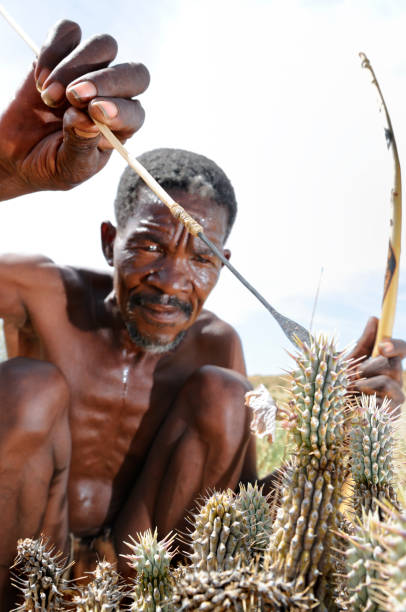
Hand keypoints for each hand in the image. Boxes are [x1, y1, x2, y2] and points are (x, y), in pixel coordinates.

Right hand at [0, 20, 148, 199]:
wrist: (17, 154)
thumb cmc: (52, 165)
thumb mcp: (69, 167)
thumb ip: (81, 145)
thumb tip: (87, 119)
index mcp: (121, 128)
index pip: (135, 112)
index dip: (118, 108)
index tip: (94, 111)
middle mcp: (113, 96)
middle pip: (133, 73)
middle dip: (104, 81)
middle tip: (73, 96)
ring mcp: (90, 72)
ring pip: (104, 47)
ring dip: (74, 67)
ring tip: (49, 96)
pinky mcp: (63, 55)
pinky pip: (70, 32)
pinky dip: (53, 50)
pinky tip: (40, 80)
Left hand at [348, 316, 405, 412]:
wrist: (333, 407)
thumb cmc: (343, 380)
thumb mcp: (351, 359)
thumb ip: (364, 341)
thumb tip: (374, 319)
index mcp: (387, 361)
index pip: (402, 349)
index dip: (396, 346)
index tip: (383, 346)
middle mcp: (396, 378)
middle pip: (394, 367)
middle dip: (370, 368)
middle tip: (354, 374)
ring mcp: (396, 397)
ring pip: (390, 384)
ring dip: (366, 384)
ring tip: (353, 389)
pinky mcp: (391, 413)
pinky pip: (384, 405)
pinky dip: (366, 403)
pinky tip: (357, 405)